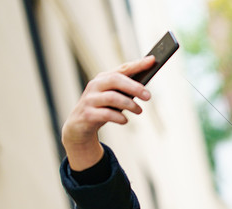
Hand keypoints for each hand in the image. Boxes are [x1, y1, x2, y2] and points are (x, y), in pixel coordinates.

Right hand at [61, 56, 154, 170]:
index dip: (137, 64)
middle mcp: (95, 85)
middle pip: (115, 80)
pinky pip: (106, 114)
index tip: (151, 60)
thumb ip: (126, 91)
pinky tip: (125, 120)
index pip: (122, 69)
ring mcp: (90, 99)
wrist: (79, 125)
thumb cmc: (102, 108)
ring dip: (130, 105)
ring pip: (112, 97)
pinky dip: (119, 117)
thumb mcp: (114, 96)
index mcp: (103, 78)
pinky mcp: (88, 114)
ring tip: (139, 111)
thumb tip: (146, 90)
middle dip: (134, 87)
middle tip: (148, 96)